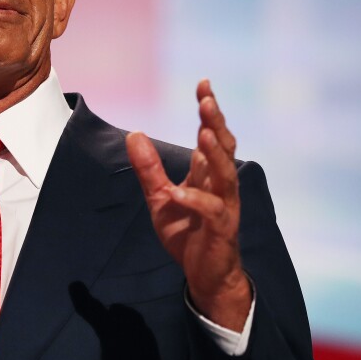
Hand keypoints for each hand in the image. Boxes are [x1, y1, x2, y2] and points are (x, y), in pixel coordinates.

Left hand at [125, 80, 250, 330]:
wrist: (204, 274)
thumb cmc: (187, 233)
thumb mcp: (159, 198)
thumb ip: (148, 168)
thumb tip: (134, 133)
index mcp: (208, 176)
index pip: (211, 136)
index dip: (209, 111)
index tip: (203, 85)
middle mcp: (221, 186)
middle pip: (224, 148)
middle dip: (216, 123)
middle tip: (207, 100)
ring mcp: (225, 207)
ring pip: (227, 175)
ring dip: (215, 155)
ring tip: (204, 134)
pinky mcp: (221, 229)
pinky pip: (212, 211)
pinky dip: (195, 201)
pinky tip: (178, 193)